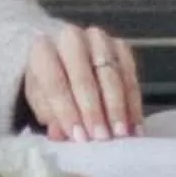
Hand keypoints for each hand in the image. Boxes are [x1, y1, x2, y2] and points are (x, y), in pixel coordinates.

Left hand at [23, 24, 142, 141]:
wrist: (63, 57)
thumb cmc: (50, 82)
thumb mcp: (41, 99)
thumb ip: (49, 115)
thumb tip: (59, 135)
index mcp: (43, 49)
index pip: (55, 83)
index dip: (67, 112)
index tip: (80, 137)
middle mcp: (71, 39)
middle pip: (84, 77)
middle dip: (94, 111)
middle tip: (102, 137)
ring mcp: (98, 40)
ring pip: (111, 75)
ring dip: (117, 108)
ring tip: (121, 134)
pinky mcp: (120, 46)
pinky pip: (130, 76)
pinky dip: (134, 103)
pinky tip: (135, 126)